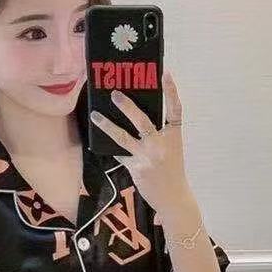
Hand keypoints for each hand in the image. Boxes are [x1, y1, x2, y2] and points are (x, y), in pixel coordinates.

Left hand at [89, 68, 189, 214]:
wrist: (173, 197)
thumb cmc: (172, 170)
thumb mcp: (172, 148)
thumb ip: (159, 133)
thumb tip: (136, 114)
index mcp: (174, 136)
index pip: (175, 109)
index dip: (171, 91)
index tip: (165, 73)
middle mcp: (161, 144)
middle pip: (143, 121)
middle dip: (127, 106)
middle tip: (114, 93)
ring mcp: (148, 157)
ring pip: (124, 138)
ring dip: (107, 125)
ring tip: (95, 115)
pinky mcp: (136, 168)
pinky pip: (119, 153)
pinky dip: (109, 146)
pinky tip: (98, 139)